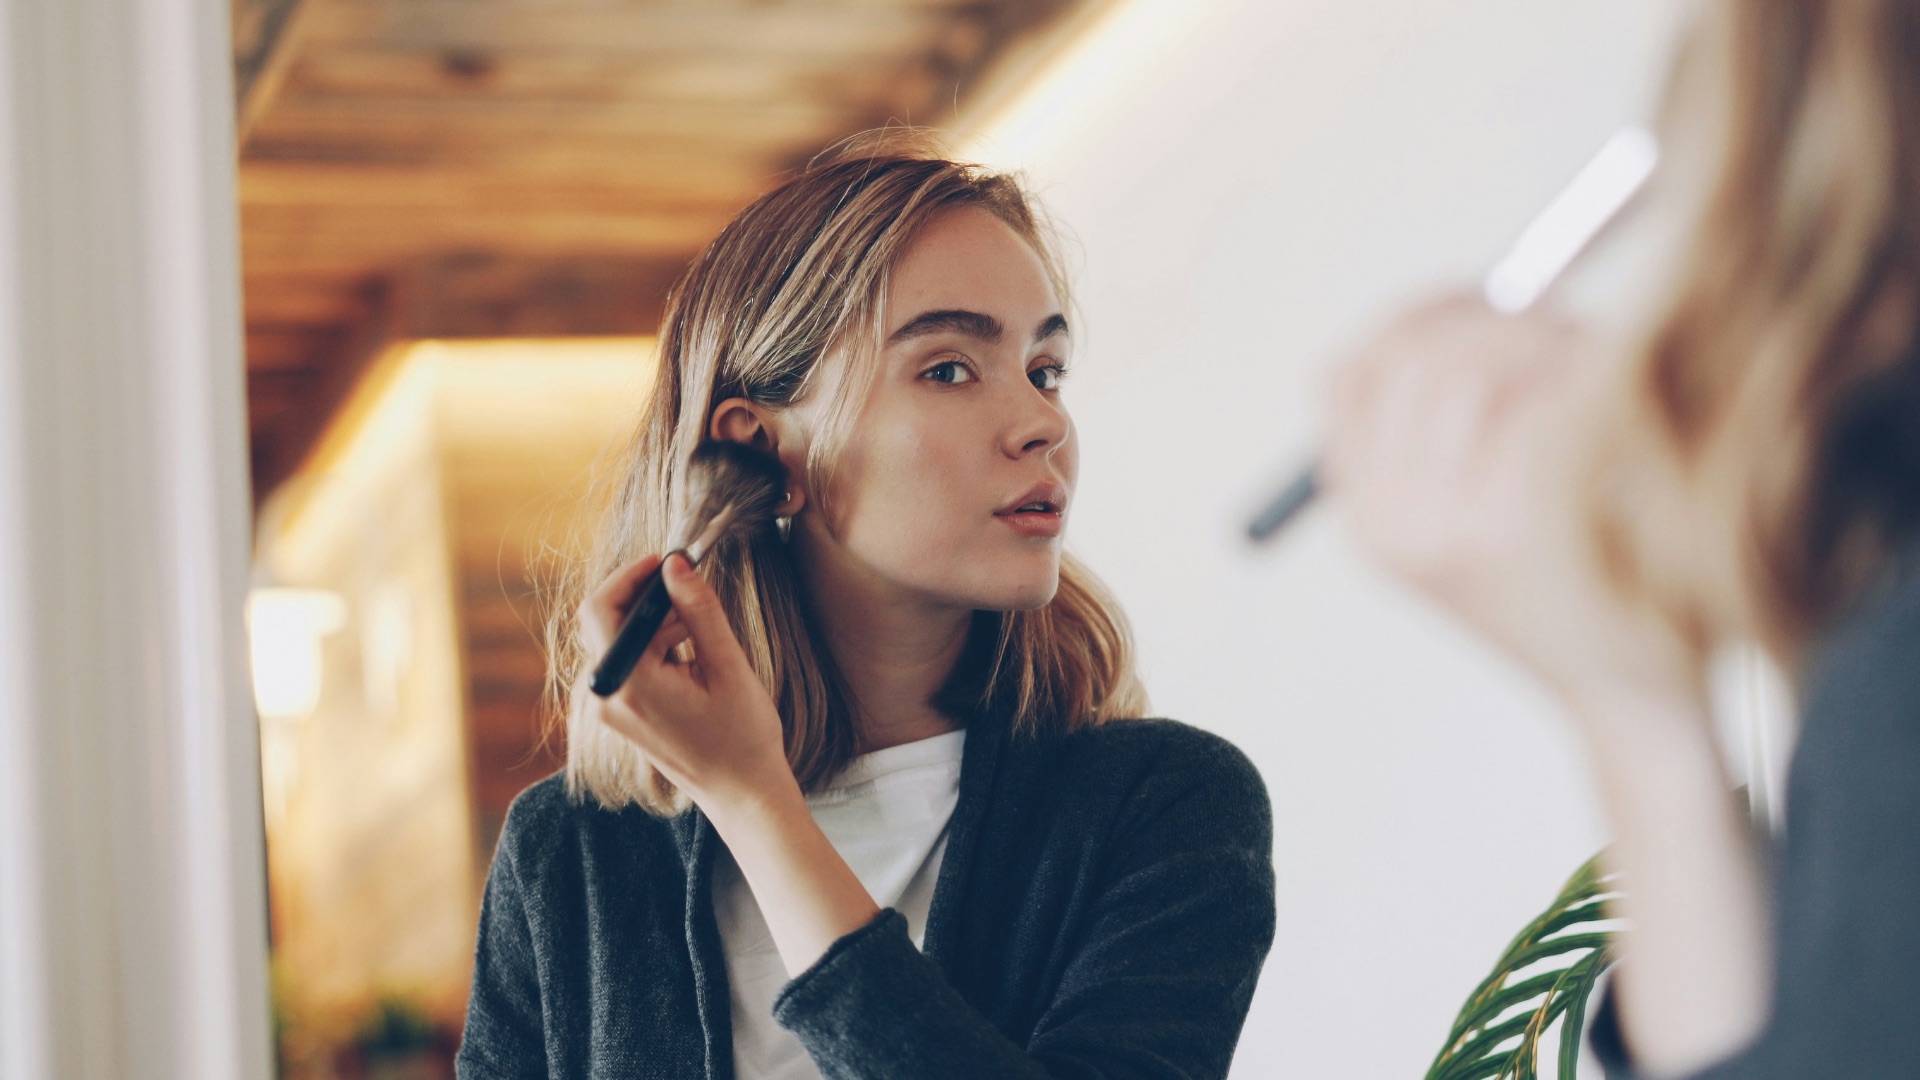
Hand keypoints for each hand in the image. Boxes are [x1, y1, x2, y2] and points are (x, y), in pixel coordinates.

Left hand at [578, 552, 794, 809]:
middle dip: (646, 599)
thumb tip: (675, 565)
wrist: (742, 793)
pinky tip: (691, 650)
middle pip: (605, 623)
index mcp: (631, 685)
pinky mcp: (620, 714)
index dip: (629, 576)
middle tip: (690, 591)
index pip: (600, 610)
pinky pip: (626, 664)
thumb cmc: (742, 737)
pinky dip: (654, 646)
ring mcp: (610, 709)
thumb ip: (699, 611)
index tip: (665, 562)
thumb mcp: (728, 666)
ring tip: (700, 628)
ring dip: (654, 623)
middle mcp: (608, 698)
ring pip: (618, 641)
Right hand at [1322, 292, 1702, 720]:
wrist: (1635, 699)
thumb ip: (1446, 434)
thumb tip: (1462, 305)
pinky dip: (1585, 377)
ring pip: (1471, 366)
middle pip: (1410, 357)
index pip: (1344, 379)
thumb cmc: (1583, 595)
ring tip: (1602, 369)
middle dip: (1493, 317)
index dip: (1410, 317)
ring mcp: (1446, 527)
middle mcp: (1390, 525)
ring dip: (1545, 342)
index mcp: (1370, 523)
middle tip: (1564, 323)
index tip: (1475, 294)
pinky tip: (1623, 405)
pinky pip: (1537, 397)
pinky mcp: (1517, 523)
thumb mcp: (1479, 526)